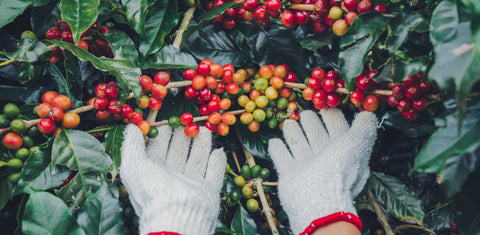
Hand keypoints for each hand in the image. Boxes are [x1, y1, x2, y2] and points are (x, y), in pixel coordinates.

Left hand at [120, 125, 225, 234]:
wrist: (175, 217)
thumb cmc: (152, 191)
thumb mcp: (134, 166)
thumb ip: (131, 145)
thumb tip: (130, 127)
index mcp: (153, 172)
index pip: (159, 148)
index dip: (163, 134)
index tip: (169, 120)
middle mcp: (172, 177)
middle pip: (180, 152)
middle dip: (184, 136)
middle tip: (189, 122)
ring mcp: (191, 184)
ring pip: (198, 159)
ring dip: (202, 144)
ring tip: (205, 130)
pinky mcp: (208, 191)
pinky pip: (215, 174)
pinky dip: (218, 163)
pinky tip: (220, 150)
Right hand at [268, 109, 376, 233]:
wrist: (318, 198)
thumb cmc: (340, 168)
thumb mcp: (358, 142)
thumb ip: (364, 127)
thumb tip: (369, 114)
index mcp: (343, 151)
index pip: (337, 129)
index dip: (332, 116)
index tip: (326, 105)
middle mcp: (325, 158)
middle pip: (316, 135)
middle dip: (310, 123)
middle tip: (305, 113)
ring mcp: (306, 166)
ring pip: (298, 144)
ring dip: (293, 133)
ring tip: (289, 122)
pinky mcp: (289, 174)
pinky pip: (281, 157)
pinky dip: (277, 149)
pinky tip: (275, 142)